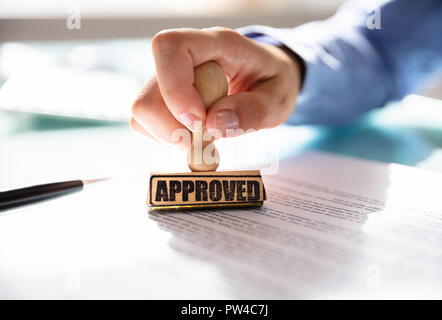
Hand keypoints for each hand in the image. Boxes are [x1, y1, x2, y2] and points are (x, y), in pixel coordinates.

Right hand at [130, 27, 301, 146]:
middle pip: (148, 95)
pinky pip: (147, 124)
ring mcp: (169, 79)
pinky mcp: (164, 98)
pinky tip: (194, 136)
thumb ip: (255, 110)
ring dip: (171, 136)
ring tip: (204, 138)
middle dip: (175, 129)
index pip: (171, 48)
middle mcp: (185, 59)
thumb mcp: (279, 98)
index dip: (176, 89)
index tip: (199, 120)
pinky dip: (168, 139)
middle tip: (208, 139)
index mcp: (216, 44)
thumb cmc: (272, 82)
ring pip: (143, 113)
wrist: (266, 80)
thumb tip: (215, 125)